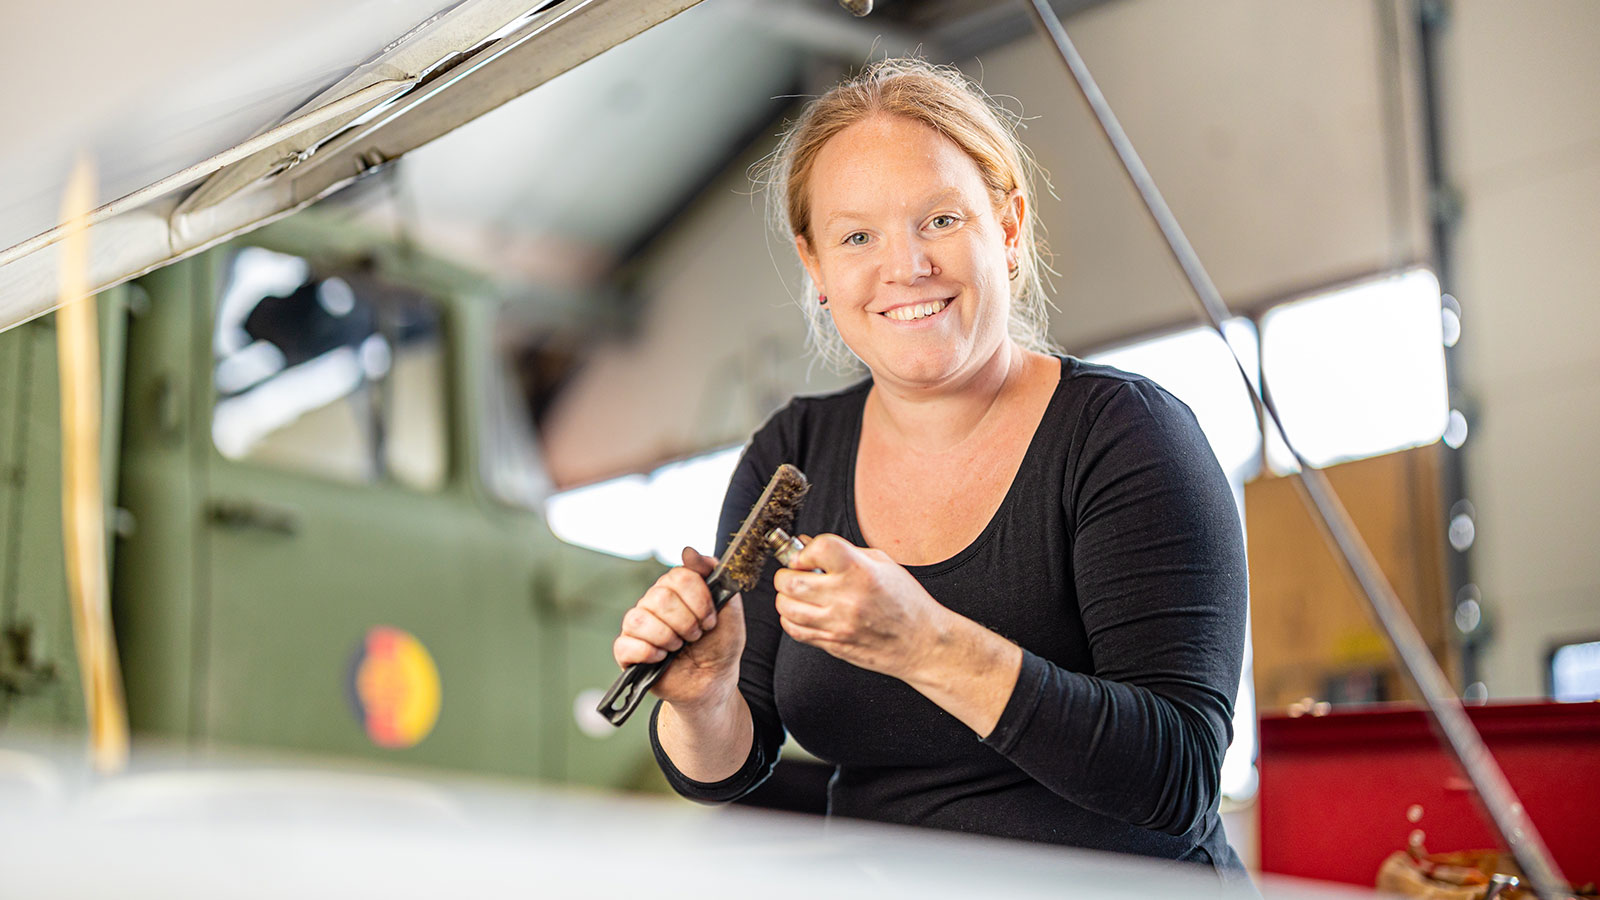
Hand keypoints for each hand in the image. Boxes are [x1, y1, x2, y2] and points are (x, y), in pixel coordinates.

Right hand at [612, 547, 745, 707]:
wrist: (714, 680)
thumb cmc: (720, 644)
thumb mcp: (730, 608)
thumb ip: (715, 575)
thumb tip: (688, 551)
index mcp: (676, 588)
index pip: (679, 576)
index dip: (699, 600)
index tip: (710, 620)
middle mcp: (653, 602)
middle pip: (659, 597)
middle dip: (686, 622)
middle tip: (695, 636)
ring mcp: (638, 626)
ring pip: (638, 619)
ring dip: (667, 637)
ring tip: (678, 648)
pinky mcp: (627, 651)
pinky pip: (625, 644)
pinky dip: (648, 653)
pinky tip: (662, 658)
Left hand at [773, 533, 948, 679]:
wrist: (922, 643)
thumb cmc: (907, 602)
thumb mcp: (883, 564)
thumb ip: (842, 551)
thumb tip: (806, 542)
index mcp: (862, 572)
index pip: (818, 549)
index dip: (806, 550)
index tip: (809, 555)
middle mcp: (846, 599)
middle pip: (791, 580)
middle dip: (788, 573)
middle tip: (798, 572)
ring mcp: (837, 625)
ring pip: (786, 607)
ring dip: (787, 596)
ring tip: (800, 593)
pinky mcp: (832, 644)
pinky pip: (795, 630)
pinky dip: (791, 619)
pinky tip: (804, 612)